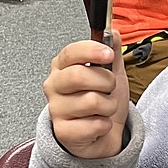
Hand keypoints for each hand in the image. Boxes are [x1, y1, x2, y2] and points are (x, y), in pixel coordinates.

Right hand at [43, 35, 128, 159]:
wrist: (103, 135)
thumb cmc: (102, 102)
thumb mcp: (111, 73)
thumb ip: (111, 52)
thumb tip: (113, 32)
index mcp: (62, 67)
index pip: (71, 52)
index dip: (92, 51)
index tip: (109, 54)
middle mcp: (54, 86)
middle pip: (79, 75)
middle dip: (105, 82)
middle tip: (109, 88)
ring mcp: (56, 109)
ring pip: (92, 101)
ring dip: (109, 106)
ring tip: (105, 109)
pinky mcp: (63, 132)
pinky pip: (94, 124)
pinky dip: (105, 125)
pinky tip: (99, 125)